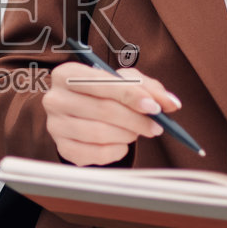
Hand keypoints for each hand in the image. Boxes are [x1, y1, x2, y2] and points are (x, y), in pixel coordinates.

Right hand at [42, 62, 182, 166]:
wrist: (84, 114)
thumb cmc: (106, 93)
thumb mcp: (126, 81)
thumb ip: (149, 88)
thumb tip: (171, 103)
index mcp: (67, 73)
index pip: (101, 83)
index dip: (130, 95)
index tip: (154, 107)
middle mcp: (55, 98)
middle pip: (102, 110)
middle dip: (135, 120)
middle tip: (155, 126)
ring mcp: (56, 125)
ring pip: (100, 134)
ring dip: (127, 135)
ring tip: (136, 132)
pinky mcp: (63, 148)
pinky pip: (95, 154)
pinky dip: (116, 151)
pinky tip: (121, 144)